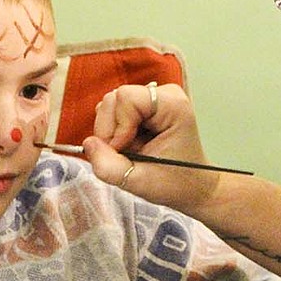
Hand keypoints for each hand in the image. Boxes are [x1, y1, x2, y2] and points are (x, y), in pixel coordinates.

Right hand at [84, 82, 217, 211]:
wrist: (192, 186)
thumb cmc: (176, 183)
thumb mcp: (139, 183)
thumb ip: (109, 166)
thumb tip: (88, 144)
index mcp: (172, 105)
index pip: (125, 98)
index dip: (117, 126)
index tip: (124, 150)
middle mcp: (163, 94)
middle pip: (114, 99)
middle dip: (110, 131)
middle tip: (124, 154)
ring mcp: (152, 98)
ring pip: (110, 105)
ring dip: (110, 132)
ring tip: (130, 151)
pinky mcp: (143, 106)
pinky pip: (113, 111)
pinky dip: (113, 131)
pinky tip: (129, 145)